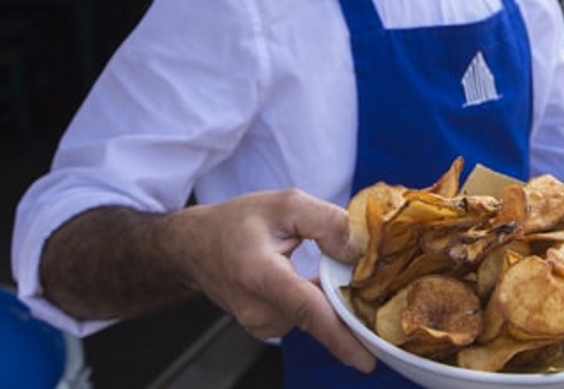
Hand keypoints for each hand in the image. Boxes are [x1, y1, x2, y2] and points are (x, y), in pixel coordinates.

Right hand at [173, 190, 375, 373]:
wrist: (195, 245)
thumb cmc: (237, 223)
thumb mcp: (286, 204)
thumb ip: (326, 221)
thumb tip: (355, 251)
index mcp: (261, 274)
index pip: (306, 309)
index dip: (339, 335)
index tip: (365, 360)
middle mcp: (257, 308)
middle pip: (319, 313)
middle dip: (349, 301)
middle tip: (369, 279)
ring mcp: (260, 323)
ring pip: (314, 314)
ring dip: (331, 296)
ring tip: (324, 266)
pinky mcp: (265, 328)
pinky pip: (304, 315)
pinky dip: (317, 301)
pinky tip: (312, 280)